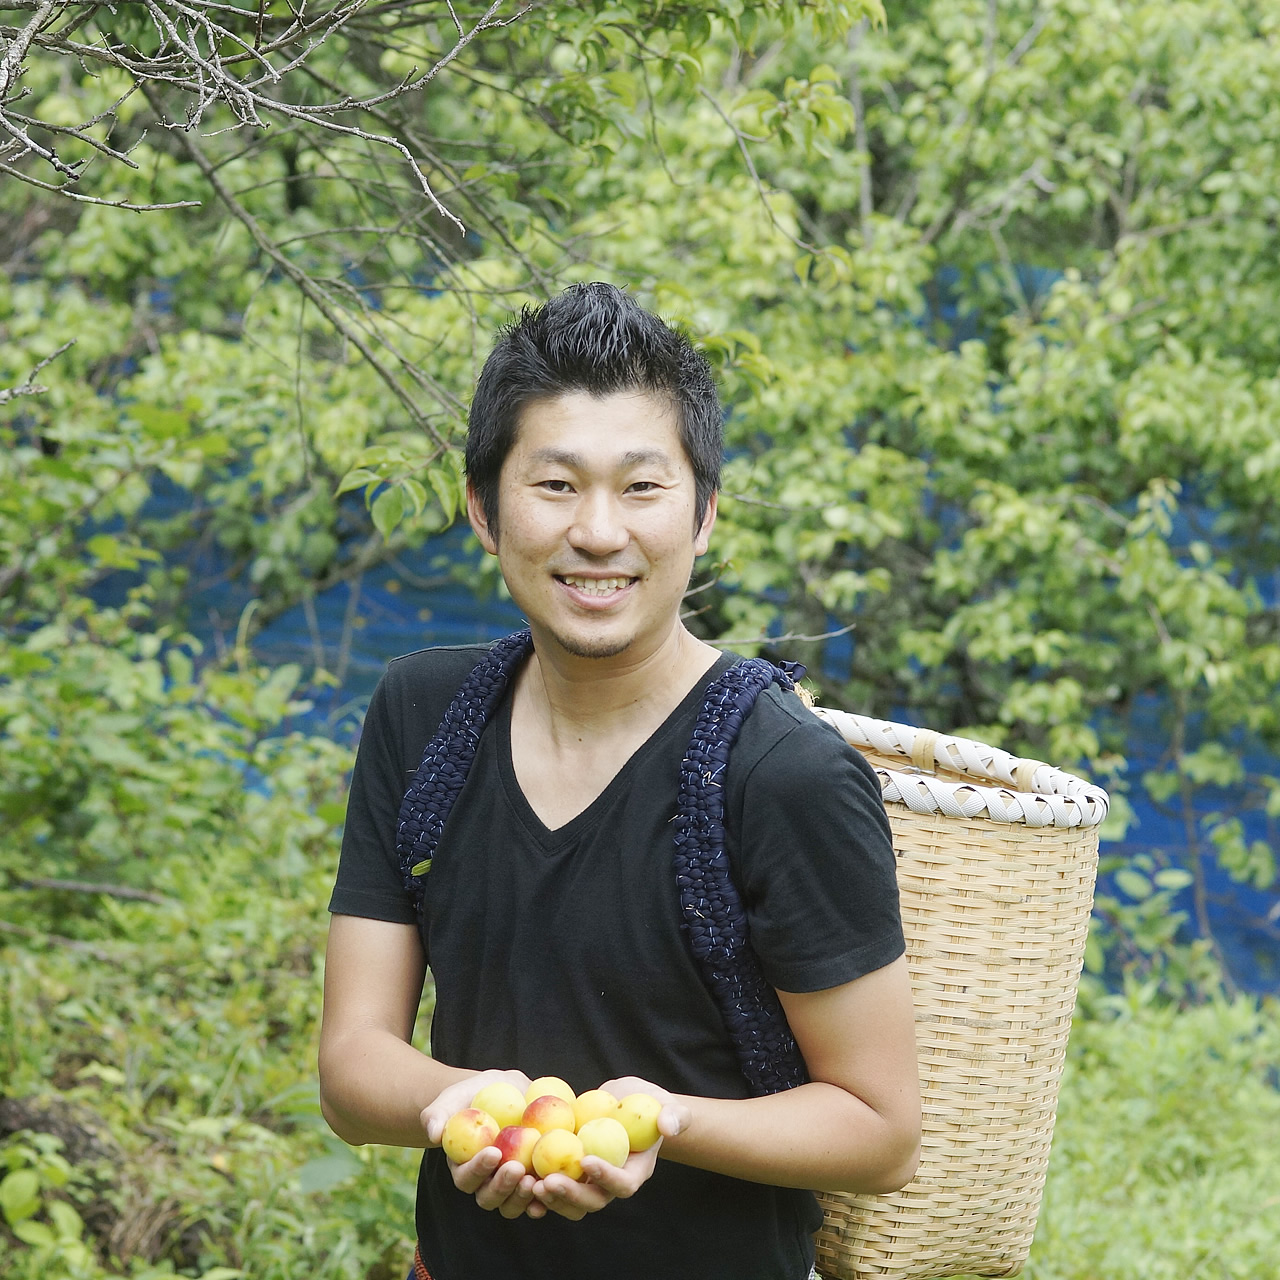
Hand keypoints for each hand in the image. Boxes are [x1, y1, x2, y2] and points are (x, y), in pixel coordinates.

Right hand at [421, 1068, 542, 1218]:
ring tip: (535, 1180)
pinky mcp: (531, 1179)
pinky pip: (537, 1196)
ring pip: (512, 1203)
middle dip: (503, 1186)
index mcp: (463, 1168)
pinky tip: (551, 1189)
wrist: (501, 1091)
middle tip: (517, 1168)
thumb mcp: (451, 1099)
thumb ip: (437, 1114)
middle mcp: (485, 1183)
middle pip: (489, 1197)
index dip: (478, 1169)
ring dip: (522, 1197)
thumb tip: (434, 1132)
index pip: (466, 1177)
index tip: (494, 1152)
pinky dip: (543, 1198)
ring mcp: (509, 1185)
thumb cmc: (471, 1096)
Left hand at [531, 1076, 690, 1221]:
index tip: (588, 1160)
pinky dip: (538, 1189)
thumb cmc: (648, 1103)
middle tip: (548, 1181)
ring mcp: (589, 1181)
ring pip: (570, 1201)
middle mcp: (611, 1183)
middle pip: (592, 1200)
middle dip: (571, 1194)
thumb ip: (673, 1115)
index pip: (623, 1184)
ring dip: (551, 1196)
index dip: (606, 1177)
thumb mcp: (664, 1103)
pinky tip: (521, 1181)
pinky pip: (554, 1187)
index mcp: (635, 1171)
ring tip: (530, 1183)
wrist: (624, 1105)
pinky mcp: (570, 1173)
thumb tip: (669, 1125)